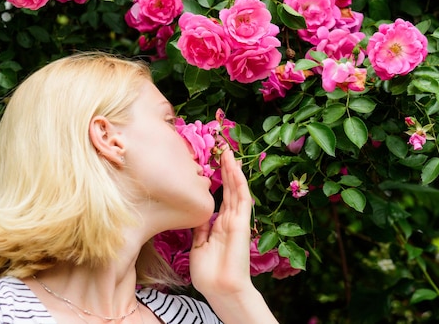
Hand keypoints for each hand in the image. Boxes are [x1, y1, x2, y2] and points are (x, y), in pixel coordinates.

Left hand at [189, 146, 252, 295]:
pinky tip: (235, 167)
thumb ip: (201, 229)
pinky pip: (241, 198)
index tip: (213, 163)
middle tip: (223, 149)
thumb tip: (197, 214)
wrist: (220, 288)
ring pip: (236, 189)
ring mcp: (236, 220)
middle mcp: (229, 219)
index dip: (218, 179)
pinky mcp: (241, 223)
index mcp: (220, 225)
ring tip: (228, 152)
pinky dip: (238, 181)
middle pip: (229, 189)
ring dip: (233, 170)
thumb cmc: (209, 273)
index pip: (221, 196)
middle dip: (226, 169)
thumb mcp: (199, 246)